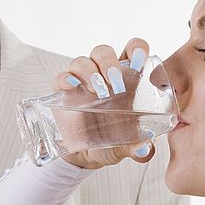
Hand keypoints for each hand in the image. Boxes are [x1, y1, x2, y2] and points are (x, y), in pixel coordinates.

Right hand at [54, 39, 156, 169]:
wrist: (86, 156)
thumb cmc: (112, 141)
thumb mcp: (128, 146)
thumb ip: (139, 148)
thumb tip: (143, 149)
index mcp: (126, 79)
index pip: (132, 50)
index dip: (136, 48)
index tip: (139, 61)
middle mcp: (102, 75)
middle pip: (103, 52)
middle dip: (109, 62)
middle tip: (116, 83)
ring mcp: (81, 82)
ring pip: (82, 61)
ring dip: (89, 71)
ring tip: (96, 91)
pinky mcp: (63, 92)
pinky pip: (62, 77)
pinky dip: (65, 78)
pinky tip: (72, 87)